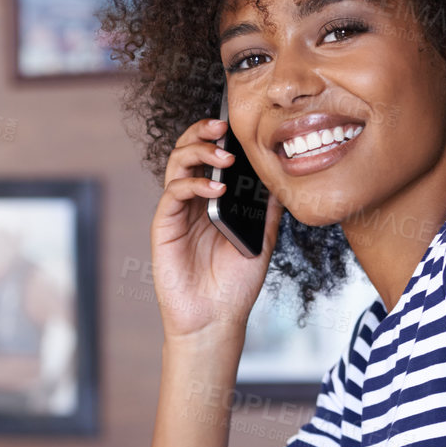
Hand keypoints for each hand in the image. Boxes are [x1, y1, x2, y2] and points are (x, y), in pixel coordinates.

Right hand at [150, 117, 282, 343]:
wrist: (215, 320)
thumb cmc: (234, 285)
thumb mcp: (261, 241)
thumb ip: (266, 211)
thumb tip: (281, 179)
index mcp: (212, 201)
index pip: (210, 157)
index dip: (218, 137)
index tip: (238, 126)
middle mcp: (192, 202)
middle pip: (187, 151)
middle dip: (202, 132)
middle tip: (222, 126)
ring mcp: (176, 213)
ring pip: (176, 165)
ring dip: (198, 152)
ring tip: (224, 156)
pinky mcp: (165, 227)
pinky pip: (173, 193)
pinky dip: (194, 184)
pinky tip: (216, 189)